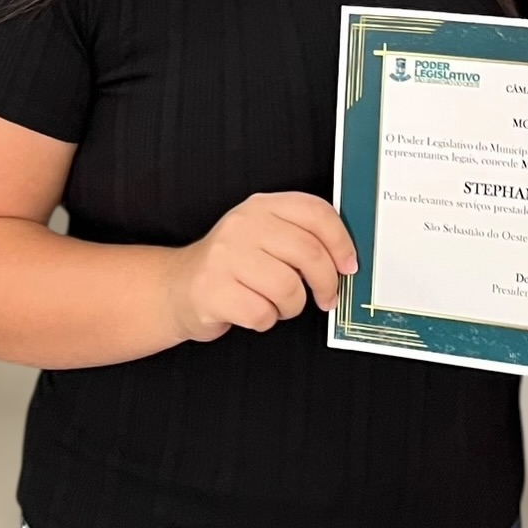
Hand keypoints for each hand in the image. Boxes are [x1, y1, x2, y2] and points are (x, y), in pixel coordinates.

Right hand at [164, 192, 357, 343]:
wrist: (178, 287)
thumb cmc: (233, 266)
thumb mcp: (265, 236)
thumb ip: (301, 237)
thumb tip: (346, 258)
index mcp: (263, 206)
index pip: (316, 213)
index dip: (341, 241)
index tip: (349, 265)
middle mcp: (244, 225)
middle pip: (309, 253)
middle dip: (326, 283)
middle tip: (325, 297)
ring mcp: (225, 256)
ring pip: (288, 288)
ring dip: (292, 306)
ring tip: (279, 304)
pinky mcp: (212, 290)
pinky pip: (262, 313)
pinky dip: (266, 320)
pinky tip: (255, 311)